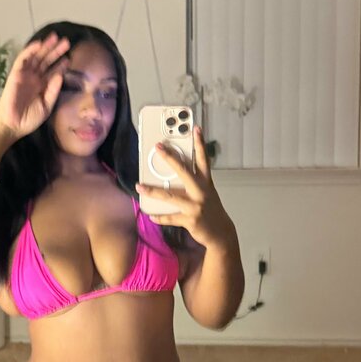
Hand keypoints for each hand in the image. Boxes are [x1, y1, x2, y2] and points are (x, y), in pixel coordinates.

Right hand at [0, 33, 70, 138]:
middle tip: (66, 41)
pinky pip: (22, 59)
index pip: (53, 71)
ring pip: (36, 57)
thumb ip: (53, 90)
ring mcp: (25, 75)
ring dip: (45, 47)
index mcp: (43, 85)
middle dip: (55, 51)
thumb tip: (60, 75)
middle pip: (46, 61)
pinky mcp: (16, 74)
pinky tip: (39, 44)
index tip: (69, 57)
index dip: (61, 64)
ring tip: (55, 38)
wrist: (13, 125)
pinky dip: (30, 50)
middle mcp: (35, 78)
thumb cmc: (29, 118)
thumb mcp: (47, 106)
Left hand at [135, 126, 234, 248]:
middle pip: (184, 172)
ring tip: (140, 186)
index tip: (195, 128)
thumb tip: (172, 176)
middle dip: (170, 158)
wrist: (221, 233)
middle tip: (158, 147)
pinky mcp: (190, 220)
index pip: (203, 159)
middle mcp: (201, 192)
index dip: (200, 143)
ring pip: (170, 196)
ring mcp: (196, 206)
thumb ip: (194, 183)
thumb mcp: (207, 193)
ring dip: (153, 191)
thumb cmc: (210, 209)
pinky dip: (160, 217)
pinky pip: (170, 218)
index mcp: (206, 182)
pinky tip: (151, 215)